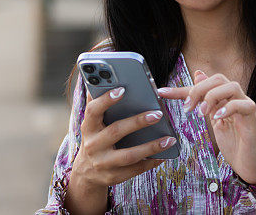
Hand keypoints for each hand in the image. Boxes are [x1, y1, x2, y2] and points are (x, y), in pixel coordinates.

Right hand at [65, 87, 176, 214]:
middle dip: (137, 122)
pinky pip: (135, 170)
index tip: (122, 89)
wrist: (86, 172)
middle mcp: (92, 145)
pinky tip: (164, 154)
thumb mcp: (91, 123)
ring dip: (151, 146)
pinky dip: (151, 162)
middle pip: (116, 131)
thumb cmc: (94, 138)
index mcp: (87, 127)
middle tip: (158, 114)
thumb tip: (103, 79)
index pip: (93, 110)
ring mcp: (102, 163)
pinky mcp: (113, 177)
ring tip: (169, 139)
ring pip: (129, 155)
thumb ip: (98, 103)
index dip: (106, 100)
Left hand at [157, 70, 255, 184]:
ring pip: (232, 86)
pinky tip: (217, 117)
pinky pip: (243, 104)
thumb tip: (197, 74)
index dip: (180, 89)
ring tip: (202, 113)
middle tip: (187, 107)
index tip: (161, 93)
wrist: (249, 164)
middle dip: (198, 89)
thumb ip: (204, 99)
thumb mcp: (212, 119)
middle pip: (218, 78)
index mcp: (223, 98)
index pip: (201, 85)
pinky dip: (228, 108)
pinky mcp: (253, 117)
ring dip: (212, 96)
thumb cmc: (232, 143)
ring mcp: (245, 105)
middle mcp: (235, 98)